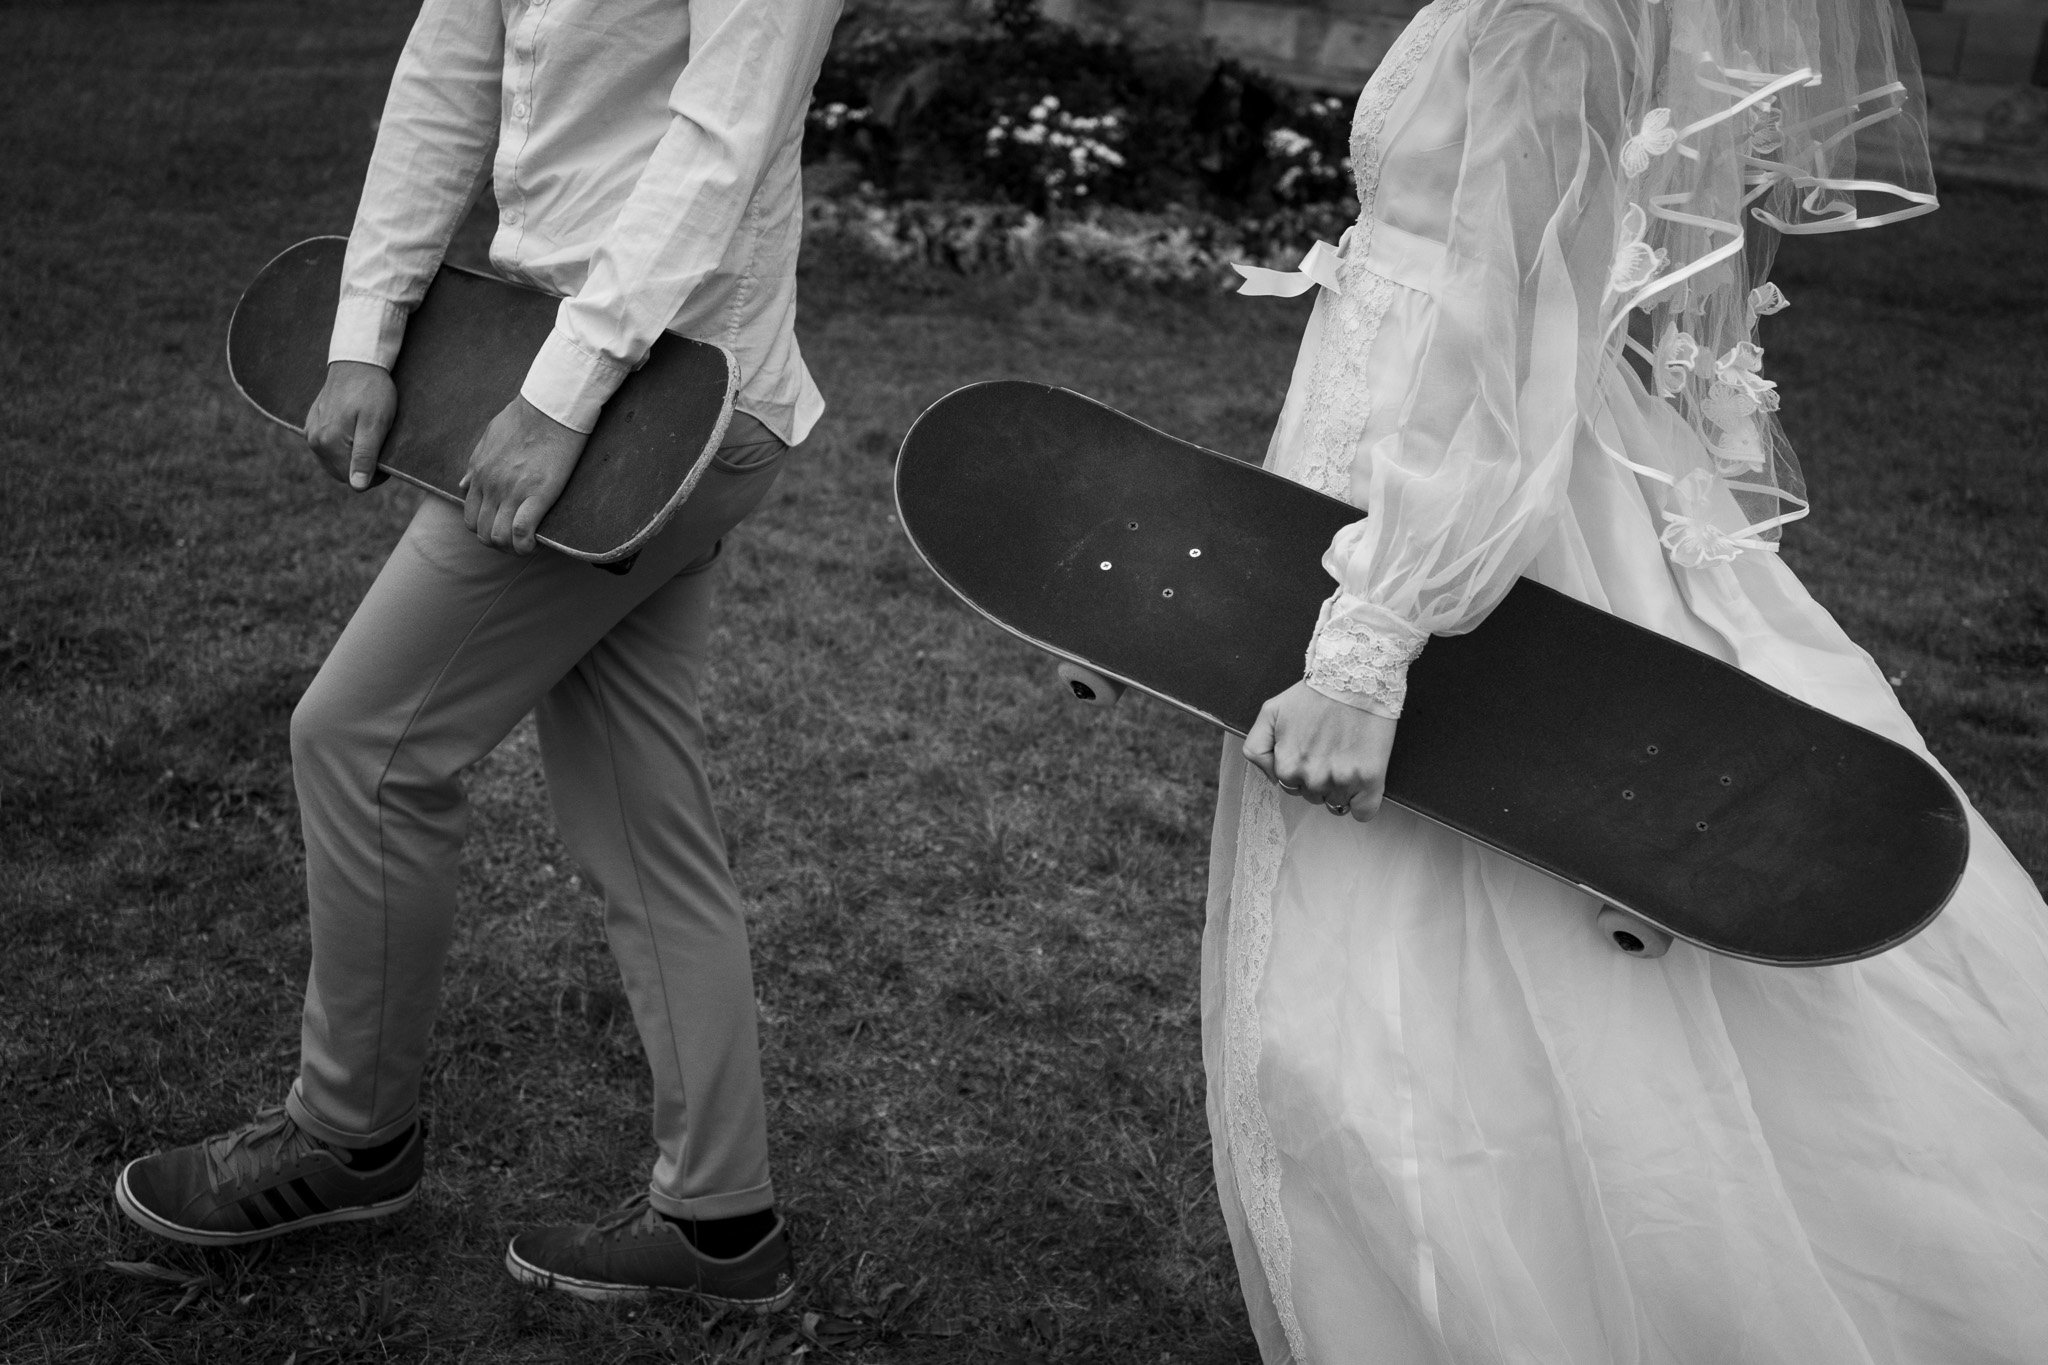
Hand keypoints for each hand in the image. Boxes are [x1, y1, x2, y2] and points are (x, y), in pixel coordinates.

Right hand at [304, 360, 396, 489]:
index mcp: (329, 444)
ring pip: (335, 462)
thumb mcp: (376, 424)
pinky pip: (328, 448)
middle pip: (342, 474)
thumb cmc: (372, 392)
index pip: (354, 480)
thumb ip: (365, 456)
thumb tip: (357, 487)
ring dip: (351, 457)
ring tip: (366, 435)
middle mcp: (314, 441)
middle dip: (362, 466)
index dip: (375, 475)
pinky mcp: (311, 425)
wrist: (357, 362)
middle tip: (379, 444)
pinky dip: (342, 446)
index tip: (386, 456)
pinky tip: (353, 430)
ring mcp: (310, 433)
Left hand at [461, 396, 588, 554]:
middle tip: (516, 543)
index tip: (502, 531)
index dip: (484, 531)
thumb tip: (463, 484)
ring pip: (498, 537)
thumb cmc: (524, 417)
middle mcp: (490, 485)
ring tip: (527, 545)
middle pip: (482, 532)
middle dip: (498, 545)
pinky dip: (526, 545)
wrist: (549, 407)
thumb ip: (475, 464)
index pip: (470, 516)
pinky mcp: (536, 493)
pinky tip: (535, 544)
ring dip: (512, 548)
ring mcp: (511, 490)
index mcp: (479, 473)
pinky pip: (521, 531)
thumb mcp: (489, 438)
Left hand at [1243, 681, 1397, 821]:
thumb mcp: (1270, 712)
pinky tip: (1363, 778)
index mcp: (1287, 766)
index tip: (1313, 751)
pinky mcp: (1370, 779)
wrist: (1356, 675)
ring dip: (1341, 788)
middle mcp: (1313, 778)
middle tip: (1331, 750)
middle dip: (1320, 779)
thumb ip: (1257, 747)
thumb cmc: (1315, 693)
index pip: (1291, 788)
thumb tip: (1272, 775)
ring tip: (1347, 756)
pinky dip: (1363, 801)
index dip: (1302, 770)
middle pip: (1314, 797)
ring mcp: (1342, 780)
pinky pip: (1363, 812)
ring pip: (1337, 804)